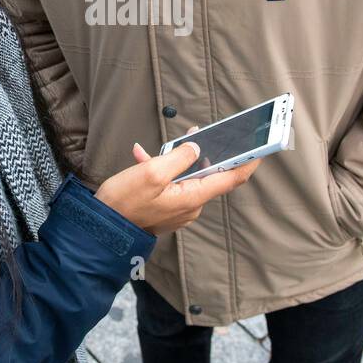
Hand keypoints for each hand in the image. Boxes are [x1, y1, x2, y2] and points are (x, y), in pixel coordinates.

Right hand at [94, 139, 262, 236]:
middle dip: (201, 152)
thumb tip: (196, 147)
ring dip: (173, 159)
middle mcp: (190, 205)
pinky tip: (142, 158)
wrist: (101, 229)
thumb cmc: (125, 203)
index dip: (247, 163)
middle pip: (206, 174)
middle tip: (195, 133)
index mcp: (192, 197)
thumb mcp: (152, 173)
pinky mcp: (164, 209)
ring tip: (155, 149)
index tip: (260, 149)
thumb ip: (178, 157)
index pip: (230, 179)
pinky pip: (170, 184)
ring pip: (185, 176)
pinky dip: (159, 170)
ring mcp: (177, 209)